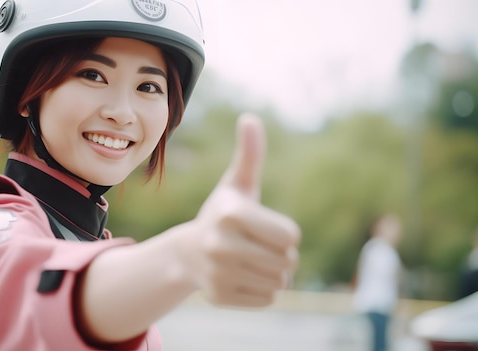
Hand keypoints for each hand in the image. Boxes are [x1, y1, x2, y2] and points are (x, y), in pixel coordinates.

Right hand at [183, 113, 300, 306]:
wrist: (187, 253)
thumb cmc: (222, 215)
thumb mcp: (237, 184)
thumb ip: (250, 155)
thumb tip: (250, 119)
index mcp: (231, 214)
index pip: (291, 237)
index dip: (286, 233)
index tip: (265, 228)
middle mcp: (221, 245)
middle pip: (287, 261)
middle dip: (282, 255)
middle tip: (259, 246)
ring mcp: (218, 273)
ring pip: (279, 282)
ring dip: (275, 273)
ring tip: (252, 261)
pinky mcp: (220, 296)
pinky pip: (267, 299)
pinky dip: (262, 290)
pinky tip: (243, 277)